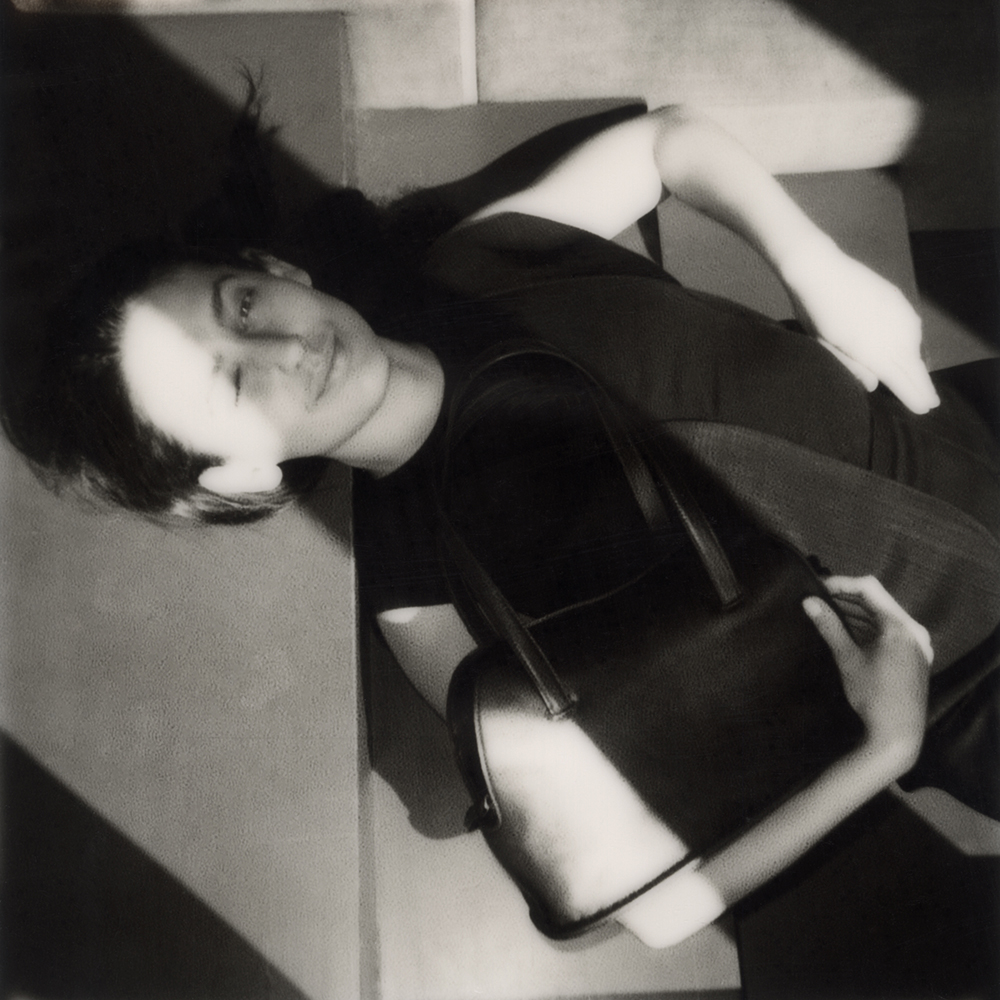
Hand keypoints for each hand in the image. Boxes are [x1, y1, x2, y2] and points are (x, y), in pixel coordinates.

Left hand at [780, 237, 939, 413]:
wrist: (821, 271)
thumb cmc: (815, 314)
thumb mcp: (826, 347)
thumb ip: (852, 367)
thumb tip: (875, 385)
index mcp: (875, 351)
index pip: (905, 381)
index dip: (916, 396)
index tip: (924, 409)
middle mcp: (894, 335)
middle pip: (916, 367)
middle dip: (923, 386)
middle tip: (931, 403)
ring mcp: (900, 315)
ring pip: (915, 346)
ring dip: (915, 362)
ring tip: (916, 379)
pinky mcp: (899, 300)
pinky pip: (912, 327)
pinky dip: (910, 340)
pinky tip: (905, 347)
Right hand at [803, 575, 932, 768]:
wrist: (898, 735)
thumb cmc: (873, 696)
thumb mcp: (848, 658)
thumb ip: (829, 626)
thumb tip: (809, 602)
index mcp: (901, 626)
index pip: (869, 588)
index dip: (841, 583)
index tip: (817, 588)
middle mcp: (914, 630)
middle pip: (878, 600)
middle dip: (847, 598)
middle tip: (819, 599)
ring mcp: (917, 644)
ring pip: (883, 616)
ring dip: (857, 613)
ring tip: (828, 613)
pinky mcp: (914, 656)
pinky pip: (890, 632)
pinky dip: (868, 628)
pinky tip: (848, 631)